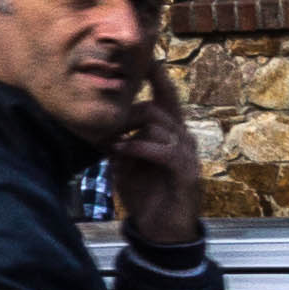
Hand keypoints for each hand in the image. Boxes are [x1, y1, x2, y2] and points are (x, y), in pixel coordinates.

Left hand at [104, 77, 208, 251]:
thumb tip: (102, 126)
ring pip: (161, 124)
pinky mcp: (186, 173)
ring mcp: (187, 155)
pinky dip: (140, 147)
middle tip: (106, 118)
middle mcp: (182, 139)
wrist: (162, 231)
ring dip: (130, 129)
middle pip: (160, 106)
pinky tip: (122, 151)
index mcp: (169, 134)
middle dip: (130, 108)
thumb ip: (119, 142)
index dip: (157, 77)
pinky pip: (164, 150)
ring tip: (109, 139)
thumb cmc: (146, 195)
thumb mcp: (126, 164)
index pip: (166, 98)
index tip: (144, 57)